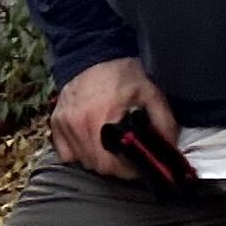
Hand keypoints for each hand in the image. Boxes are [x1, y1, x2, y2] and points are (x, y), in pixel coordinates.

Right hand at [53, 57, 175, 177]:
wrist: (93, 54)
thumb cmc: (124, 75)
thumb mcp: (151, 94)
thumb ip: (163, 123)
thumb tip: (169, 150)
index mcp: (104, 118)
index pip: (113, 166)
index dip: (129, 171)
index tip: (138, 166)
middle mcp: (79, 125)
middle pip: (97, 167)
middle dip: (115, 167)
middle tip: (127, 156)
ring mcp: (64, 125)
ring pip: (82, 162)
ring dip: (98, 160)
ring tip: (110, 147)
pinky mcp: (55, 123)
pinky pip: (66, 154)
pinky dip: (80, 153)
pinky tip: (92, 141)